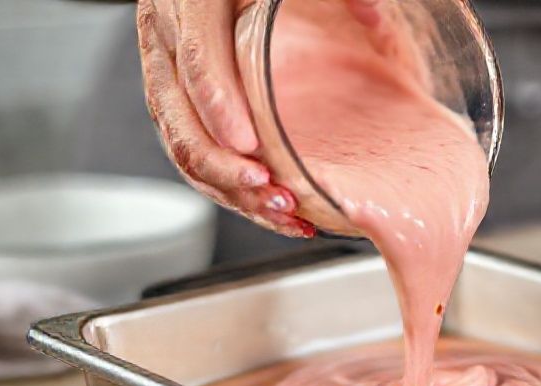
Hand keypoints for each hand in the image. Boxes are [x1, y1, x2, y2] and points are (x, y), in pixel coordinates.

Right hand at [137, 0, 313, 236]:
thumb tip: (373, 12)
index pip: (195, 57)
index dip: (219, 105)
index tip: (248, 145)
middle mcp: (168, 38)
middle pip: (178, 115)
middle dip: (224, 165)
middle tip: (272, 190)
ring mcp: (168, 73)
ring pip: (181, 143)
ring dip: (229, 187)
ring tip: (282, 211)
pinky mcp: (180, 102)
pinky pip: (194, 152)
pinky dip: (229, 187)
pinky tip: (271, 207)